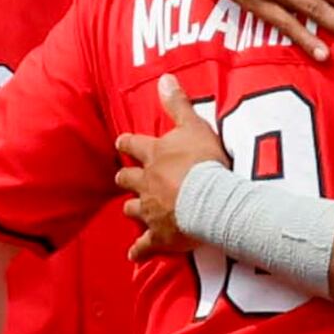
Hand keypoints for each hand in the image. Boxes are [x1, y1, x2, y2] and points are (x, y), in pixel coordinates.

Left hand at [114, 77, 224, 256]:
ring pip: (132, 210)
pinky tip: (133, 256)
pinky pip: (143, 246)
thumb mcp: (194, 125)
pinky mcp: (158, 236)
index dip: (126, 144)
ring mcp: (149, 211)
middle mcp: (146, 183)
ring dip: (133, 209)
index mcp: (153, 156)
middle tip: (126, 178)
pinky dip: (138, 251)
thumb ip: (178, 103)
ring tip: (134, 211)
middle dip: (125, 178)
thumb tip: (164, 78)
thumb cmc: (205, 162)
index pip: (132, 145)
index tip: (121, 143)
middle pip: (126, 179)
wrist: (212, 200)